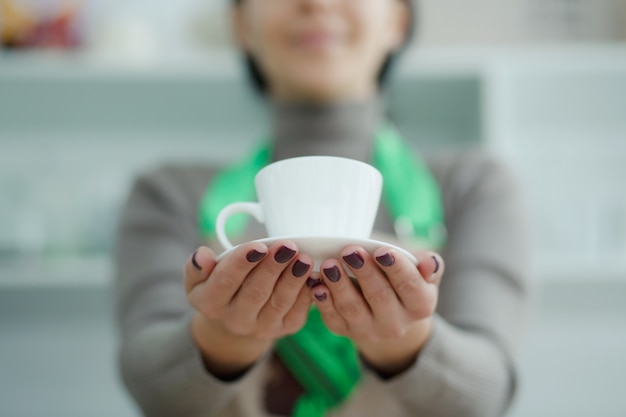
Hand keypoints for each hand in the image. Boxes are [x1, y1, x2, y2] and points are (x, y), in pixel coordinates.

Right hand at [184, 241, 312, 376]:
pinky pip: (298, 311)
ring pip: (279, 302)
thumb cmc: (219, 284)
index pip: (225, 281)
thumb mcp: (199, 277)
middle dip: (273, 267)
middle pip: (255, 292)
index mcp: (210, 303)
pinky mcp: (284, 328)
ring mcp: (261, 327)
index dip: (242, 262)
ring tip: (304, 258)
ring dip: (293, 279)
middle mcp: (235, 320)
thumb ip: (197, 266)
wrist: (235, 314)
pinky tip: (312, 274)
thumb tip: (202, 256)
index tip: (258, 246)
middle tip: (287, 246)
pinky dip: (306, 292)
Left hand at [309, 246, 443, 375]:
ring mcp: (369, 331)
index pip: (410, 287)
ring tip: (329, 264)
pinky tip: (317, 284)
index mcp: (420, 306)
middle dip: (364, 272)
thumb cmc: (404, 281)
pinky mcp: (345, 331)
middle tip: (350, 251)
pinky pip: (333, 318)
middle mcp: (396, 324)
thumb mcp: (422, 273)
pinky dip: (323, 301)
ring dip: (339, 285)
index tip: (382, 251)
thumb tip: (429, 262)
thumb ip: (430, 265)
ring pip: (353, 309)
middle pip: (380, 297)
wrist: (387, 311)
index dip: (396, 268)